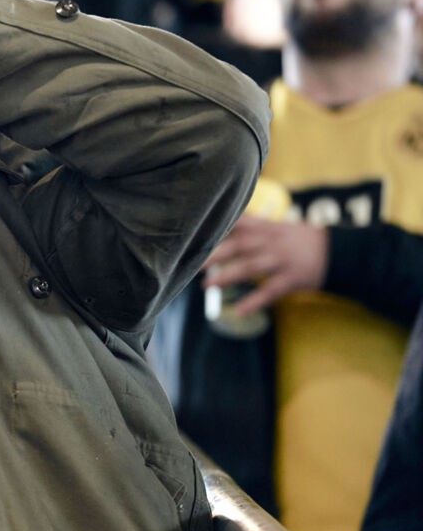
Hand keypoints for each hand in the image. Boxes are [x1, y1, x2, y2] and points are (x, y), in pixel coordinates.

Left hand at [202, 215, 328, 316]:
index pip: (237, 223)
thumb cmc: (300, 239)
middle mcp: (272, 242)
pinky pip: (271, 292)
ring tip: (206, 286)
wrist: (339, 251)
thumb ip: (253, 224)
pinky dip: (254, 302)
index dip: (216, 228)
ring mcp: (282, 260)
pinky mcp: (293, 279)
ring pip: (251, 267)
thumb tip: (225, 219)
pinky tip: (238, 311)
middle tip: (191, 262)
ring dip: (227, 276)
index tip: (194, 234)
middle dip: (215, 253)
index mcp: (267, 228)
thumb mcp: (278, 226)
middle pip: (239, 245)